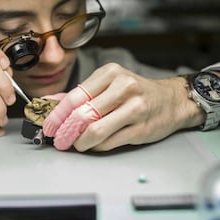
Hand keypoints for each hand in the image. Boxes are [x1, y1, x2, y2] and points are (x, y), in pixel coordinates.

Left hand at [43, 63, 199, 151]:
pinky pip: (109, 142)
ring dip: (80, 142)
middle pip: (83, 114)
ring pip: (95, 131)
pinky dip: (96, 146)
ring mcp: (134, 108)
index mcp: (110, 73)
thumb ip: (80, 94)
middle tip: (59, 140)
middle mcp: (123, 88)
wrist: (171, 101)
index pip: (75, 96)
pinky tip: (93, 144)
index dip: (57, 114)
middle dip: (66, 131)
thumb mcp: (108, 84)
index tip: (49, 126)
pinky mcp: (141, 128)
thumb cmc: (135, 92)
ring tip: (75, 144)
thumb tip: (49, 102)